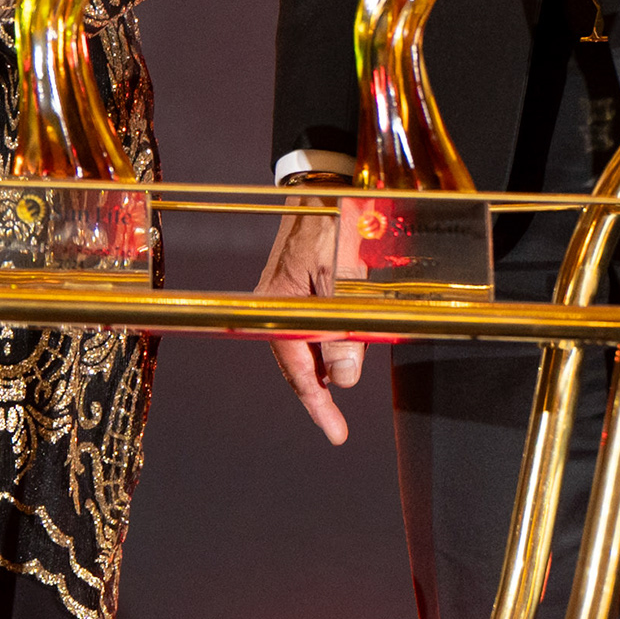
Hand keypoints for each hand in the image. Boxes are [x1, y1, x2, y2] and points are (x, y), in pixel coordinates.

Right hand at [256, 196, 361, 444]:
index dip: (319, 406)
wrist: (324, 184)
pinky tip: (343, 350)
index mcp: (279, 306)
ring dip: (326, 367)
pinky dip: (327, 343)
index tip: (337, 434)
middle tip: (337, 424)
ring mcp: (284, 294)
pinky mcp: (296, 284)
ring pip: (305, 346)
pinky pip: (308, 326)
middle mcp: (275, 305)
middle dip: (319, 393)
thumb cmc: (333, 224)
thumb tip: (344, 380)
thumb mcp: (344, 279)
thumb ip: (344, 331)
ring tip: (343, 389)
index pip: (298, 371)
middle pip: (297, 363)